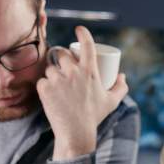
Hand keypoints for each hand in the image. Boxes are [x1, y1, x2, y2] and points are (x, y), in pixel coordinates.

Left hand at [37, 26, 128, 159]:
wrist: (75, 133)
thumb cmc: (94, 117)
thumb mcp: (112, 102)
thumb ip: (120, 87)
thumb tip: (121, 75)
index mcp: (90, 71)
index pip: (87, 44)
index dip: (83, 33)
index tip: (79, 29)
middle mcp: (73, 72)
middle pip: (62, 54)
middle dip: (62, 58)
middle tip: (63, 67)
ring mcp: (58, 80)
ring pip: (50, 68)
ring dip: (52, 73)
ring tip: (57, 84)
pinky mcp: (45, 89)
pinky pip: (42, 81)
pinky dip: (44, 86)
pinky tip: (49, 92)